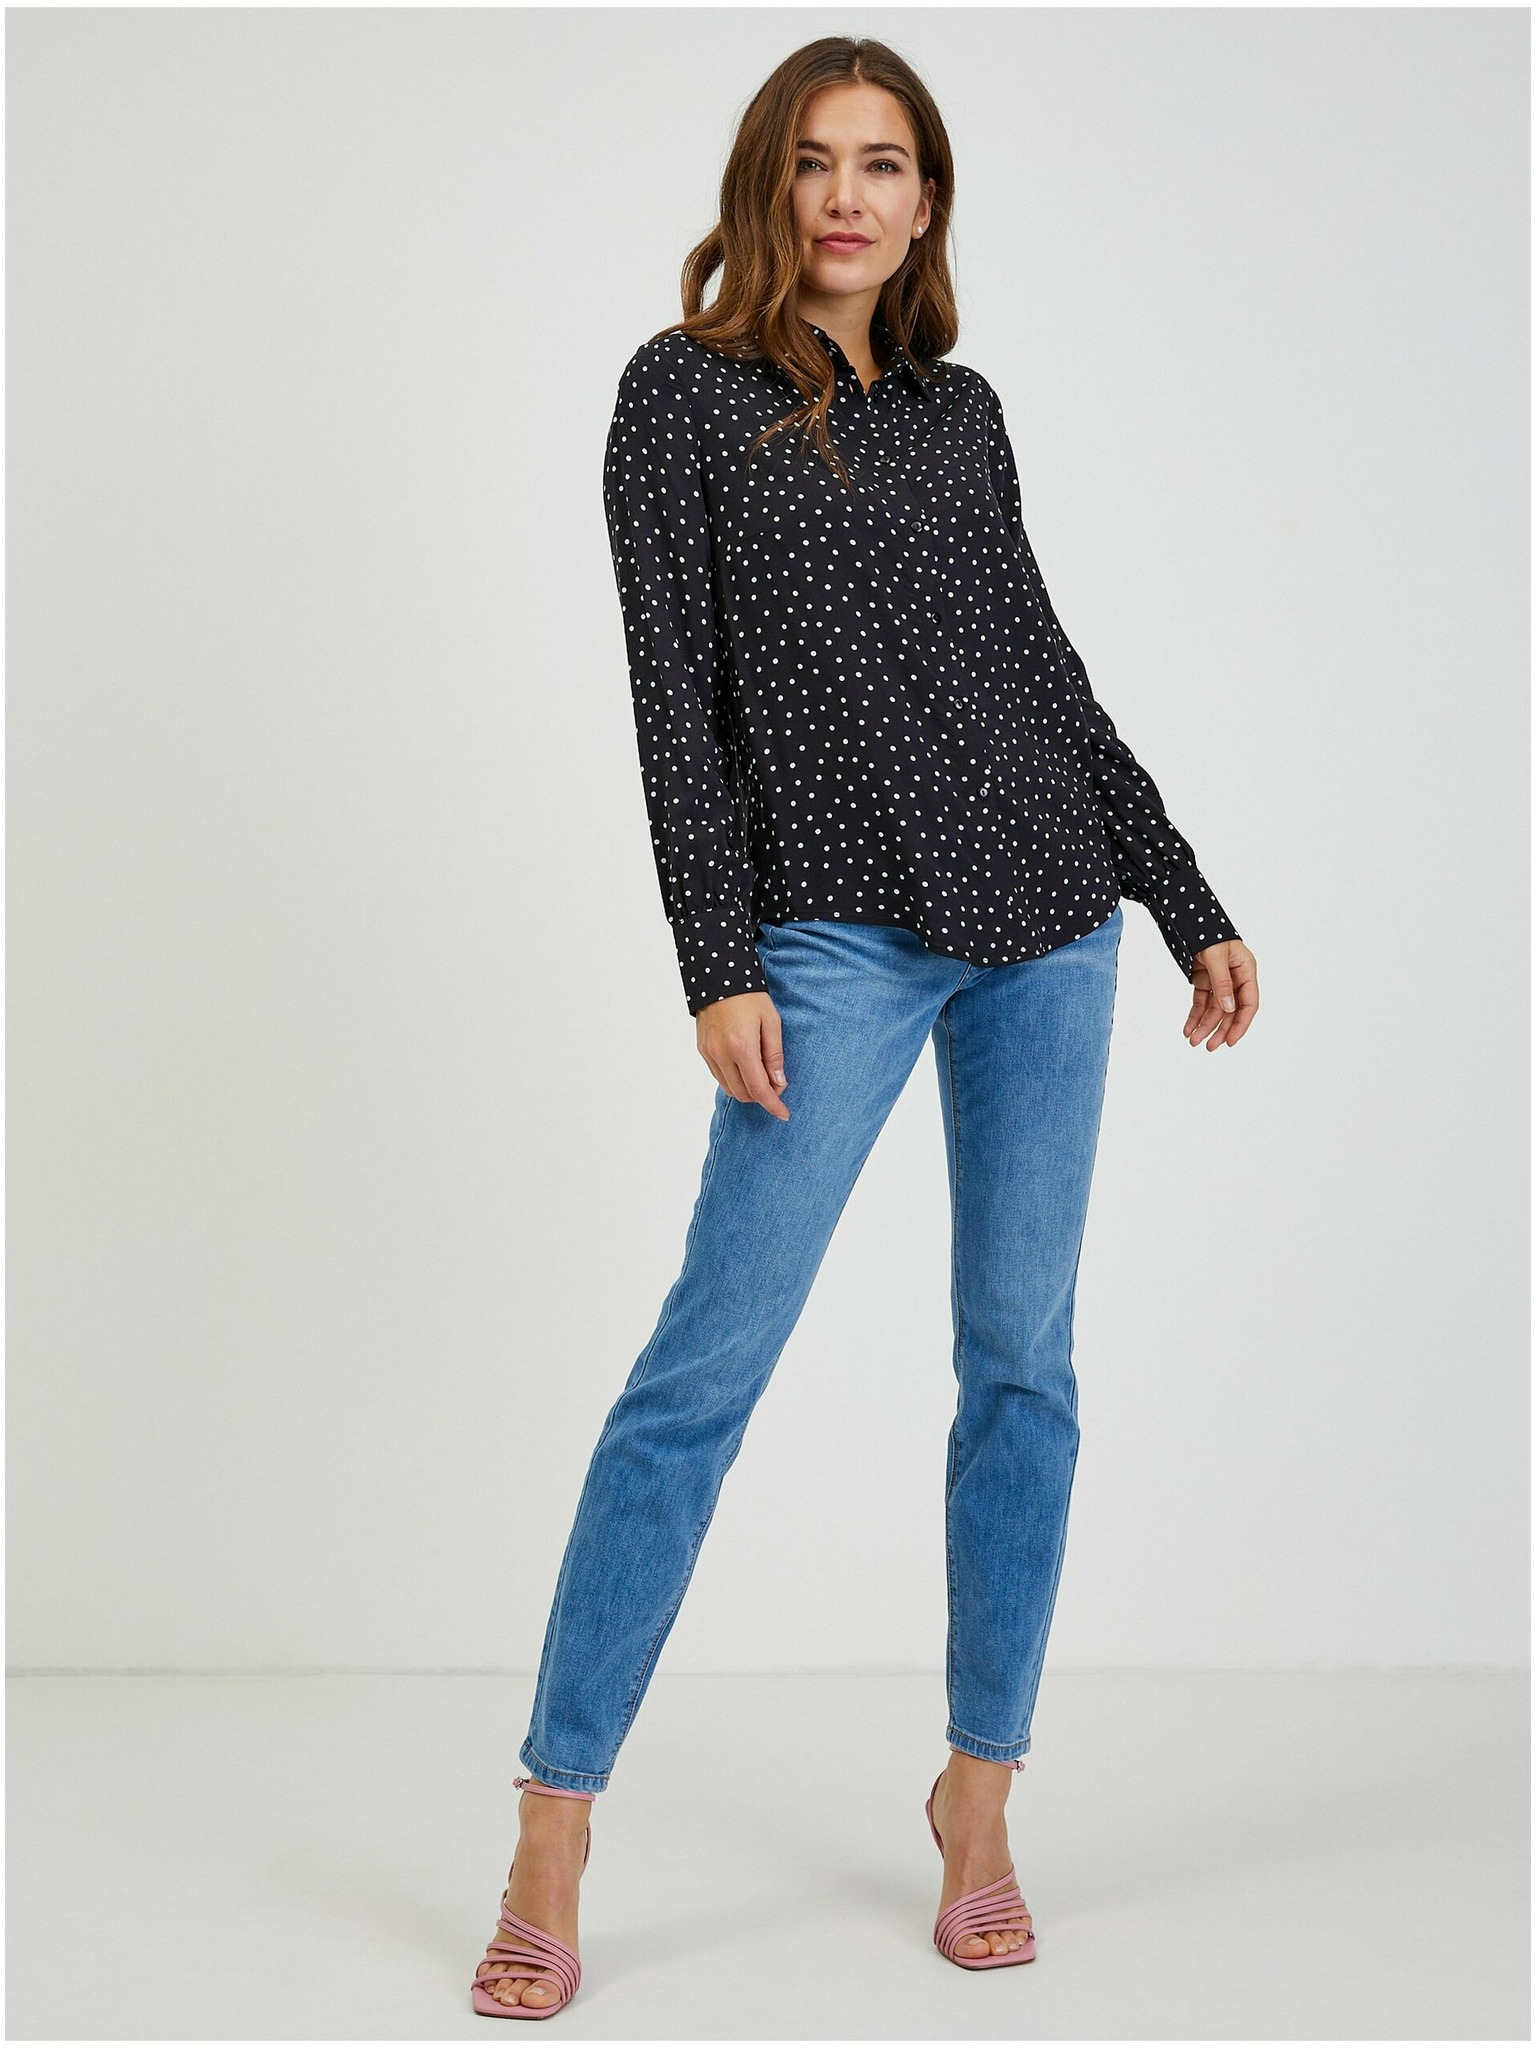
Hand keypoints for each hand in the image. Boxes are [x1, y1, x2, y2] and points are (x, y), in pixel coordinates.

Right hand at [696, 991, 790, 1118]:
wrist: (718, 976)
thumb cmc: (749, 996)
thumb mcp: (771, 1022)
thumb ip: (774, 1055)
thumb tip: (779, 1082)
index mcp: (741, 1047)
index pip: (758, 1089)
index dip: (773, 1104)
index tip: (784, 1114)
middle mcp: (721, 1054)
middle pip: (743, 1094)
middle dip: (761, 1097)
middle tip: (777, 1086)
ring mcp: (709, 1053)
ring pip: (729, 1088)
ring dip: (747, 1090)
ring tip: (762, 1075)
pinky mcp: (702, 1050)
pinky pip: (719, 1076)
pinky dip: (734, 1080)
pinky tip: (746, 1068)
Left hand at [1185, 940, 1258, 1049]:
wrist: (1187, 918)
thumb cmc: (1206, 931)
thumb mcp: (1215, 956)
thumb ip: (1222, 982)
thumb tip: (1229, 1008)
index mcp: (1246, 970)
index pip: (1248, 1003)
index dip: (1241, 1024)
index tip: (1231, 1041)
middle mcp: (1235, 977)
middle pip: (1231, 1010)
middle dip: (1220, 1029)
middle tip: (1209, 1046)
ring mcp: (1219, 979)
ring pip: (1214, 1009)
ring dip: (1204, 1025)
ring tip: (1193, 1041)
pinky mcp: (1204, 979)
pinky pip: (1201, 1001)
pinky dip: (1194, 1015)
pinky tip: (1188, 1028)